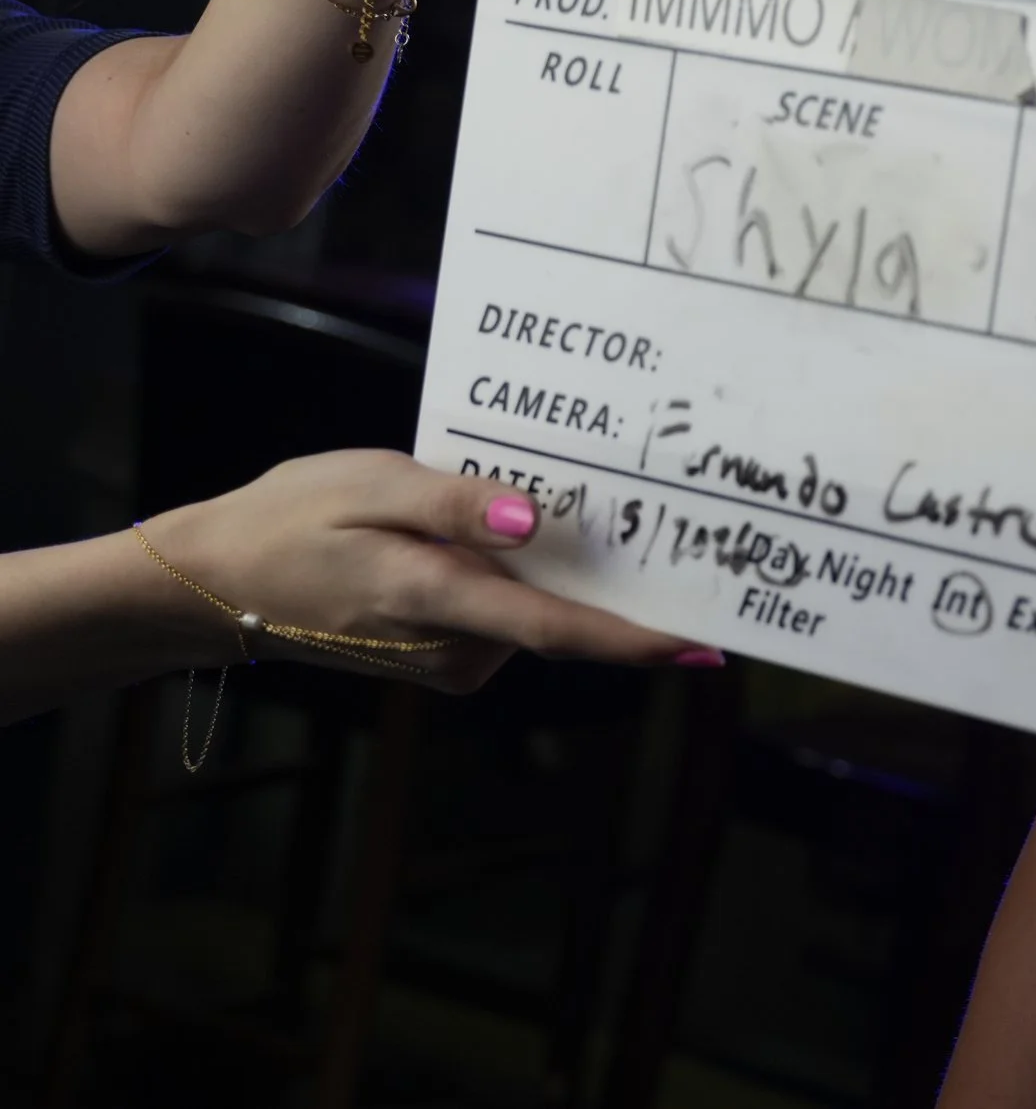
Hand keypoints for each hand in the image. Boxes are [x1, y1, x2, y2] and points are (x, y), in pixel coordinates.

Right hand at [140, 450, 712, 694]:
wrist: (222, 580)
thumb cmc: (296, 516)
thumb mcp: (371, 482)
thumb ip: (454, 504)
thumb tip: (530, 522)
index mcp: (436, 598)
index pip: (557, 629)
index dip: (637, 640)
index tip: (706, 647)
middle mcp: (454, 646)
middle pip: (564, 620)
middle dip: (622, 586)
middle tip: (677, 530)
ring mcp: (451, 660)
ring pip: (538, 614)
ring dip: (562, 571)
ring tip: (552, 504)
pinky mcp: (448, 657)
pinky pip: (511, 615)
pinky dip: (524, 579)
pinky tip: (505, 532)